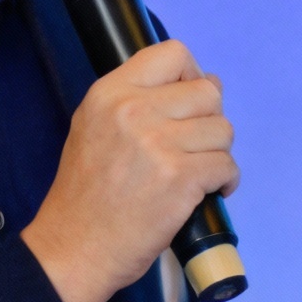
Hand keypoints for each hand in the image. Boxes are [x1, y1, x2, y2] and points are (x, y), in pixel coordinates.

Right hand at [21, 39, 237, 301]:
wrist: (74, 248)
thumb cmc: (85, 193)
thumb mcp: (94, 127)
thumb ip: (137, 101)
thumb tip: (204, 83)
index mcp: (111, 93)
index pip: (173, 53)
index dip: (191, 75)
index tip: (188, 104)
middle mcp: (134, 110)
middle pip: (208, 92)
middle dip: (209, 120)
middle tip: (193, 146)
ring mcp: (159, 144)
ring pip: (223, 129)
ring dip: (217, 153)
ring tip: (197, 173)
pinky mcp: (180, 178)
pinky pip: (226, 165)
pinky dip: (225, 181)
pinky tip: (207, 192)